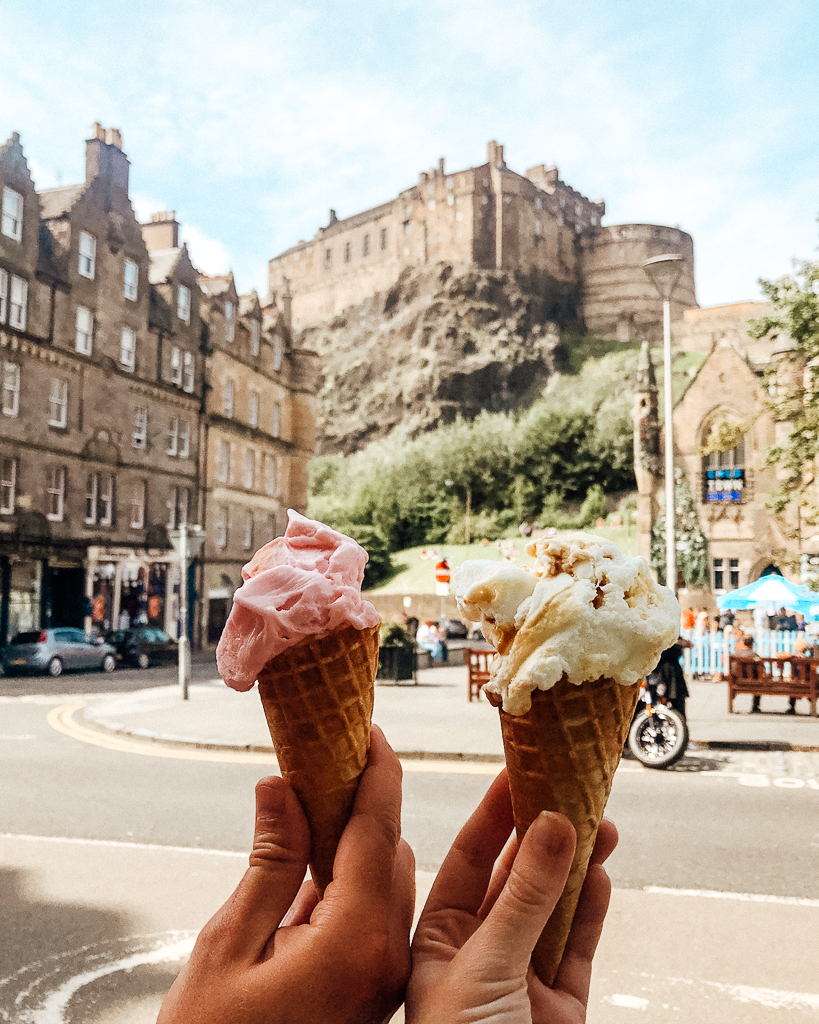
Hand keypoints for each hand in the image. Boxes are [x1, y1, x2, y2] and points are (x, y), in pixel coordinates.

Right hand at [157, 726, 414, 1023]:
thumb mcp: (228, 947)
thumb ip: (268, 862)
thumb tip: (282, 785)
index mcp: (356, 942)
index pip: (377, 832)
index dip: (377, 772)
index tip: (372, 728)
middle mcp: (384, 959)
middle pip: (389, 853)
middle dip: (366, 802)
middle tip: (333, 757)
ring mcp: (382, 980)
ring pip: (386, 882)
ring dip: (360, 840)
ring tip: (321, 798)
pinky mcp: (369, 991)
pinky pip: (373, 915)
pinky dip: (351, 879)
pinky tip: (315, 860)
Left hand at [406, 770, 616, 1023]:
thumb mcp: (485, 965)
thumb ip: (524, 899)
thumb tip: (552, 827)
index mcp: (439, 939)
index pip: (468, 858)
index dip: (494, 814)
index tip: (518, 772)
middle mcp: (480, 953)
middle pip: (516, 878)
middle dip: (544, 835)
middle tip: (569, 792)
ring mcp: (522, 979)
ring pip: (554, 908)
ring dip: (576, 866)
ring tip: (598, 825)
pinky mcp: (560, 1007)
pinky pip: (578, 948)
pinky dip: (590, 912)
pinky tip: (599, 875)